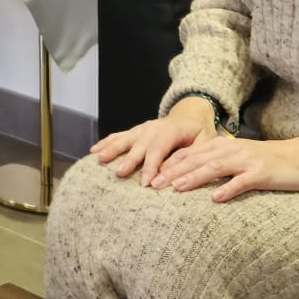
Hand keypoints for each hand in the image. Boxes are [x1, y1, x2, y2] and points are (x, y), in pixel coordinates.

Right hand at [90, 101, 218, 183]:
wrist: (191, 115)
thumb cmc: (199, 133)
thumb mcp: (204, 143)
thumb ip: (191, 156)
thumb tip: (172, 174)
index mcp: (172, 129)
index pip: (160, 148)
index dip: (152, 165)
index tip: (146, 182)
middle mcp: (154, 127)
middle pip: (139, 144)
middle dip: (129, 159)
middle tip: (119, 173)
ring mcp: (142, 128)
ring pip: (125, 138)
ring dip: (112, 149)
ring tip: (100, 159)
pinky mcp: (135, 131)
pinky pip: (118, 136)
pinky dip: (106, 142)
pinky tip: (94, 151)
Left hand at [145, 133, 298, 203]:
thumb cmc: (265, 163)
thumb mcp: (236, 159)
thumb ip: (214, 165)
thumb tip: (186, 177)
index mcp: (221, 147)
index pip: (189, 154)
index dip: (169, 164)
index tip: (150, 177)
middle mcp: (230, 150)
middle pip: (196, 160)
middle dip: (173, 171)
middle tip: (153, 185)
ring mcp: (246, 161)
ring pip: (215, 167)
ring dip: (194, 177)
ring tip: (176, 188)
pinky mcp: (261, 173)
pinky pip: (242, 181)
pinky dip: (228, 188)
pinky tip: (216, 198)